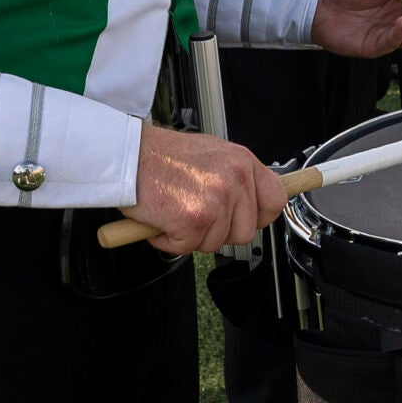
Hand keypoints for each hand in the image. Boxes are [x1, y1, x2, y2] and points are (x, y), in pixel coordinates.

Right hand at [132, 124, 287, 254]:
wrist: (126, 154)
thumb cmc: (161, 156)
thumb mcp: (211, 155)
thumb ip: (234, 178)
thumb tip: (249, 203)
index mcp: (242, 161)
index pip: (275, 200)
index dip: (259, 217)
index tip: (243, 219)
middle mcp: (235, 178)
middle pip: (245, 232)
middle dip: (217, 232)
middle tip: (193, 214)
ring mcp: (217, 199)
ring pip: (216, 243)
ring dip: (191, 236)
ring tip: (174, 210)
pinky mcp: (194, 219)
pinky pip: (187, 248)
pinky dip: (168, 241)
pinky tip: (161, 219)